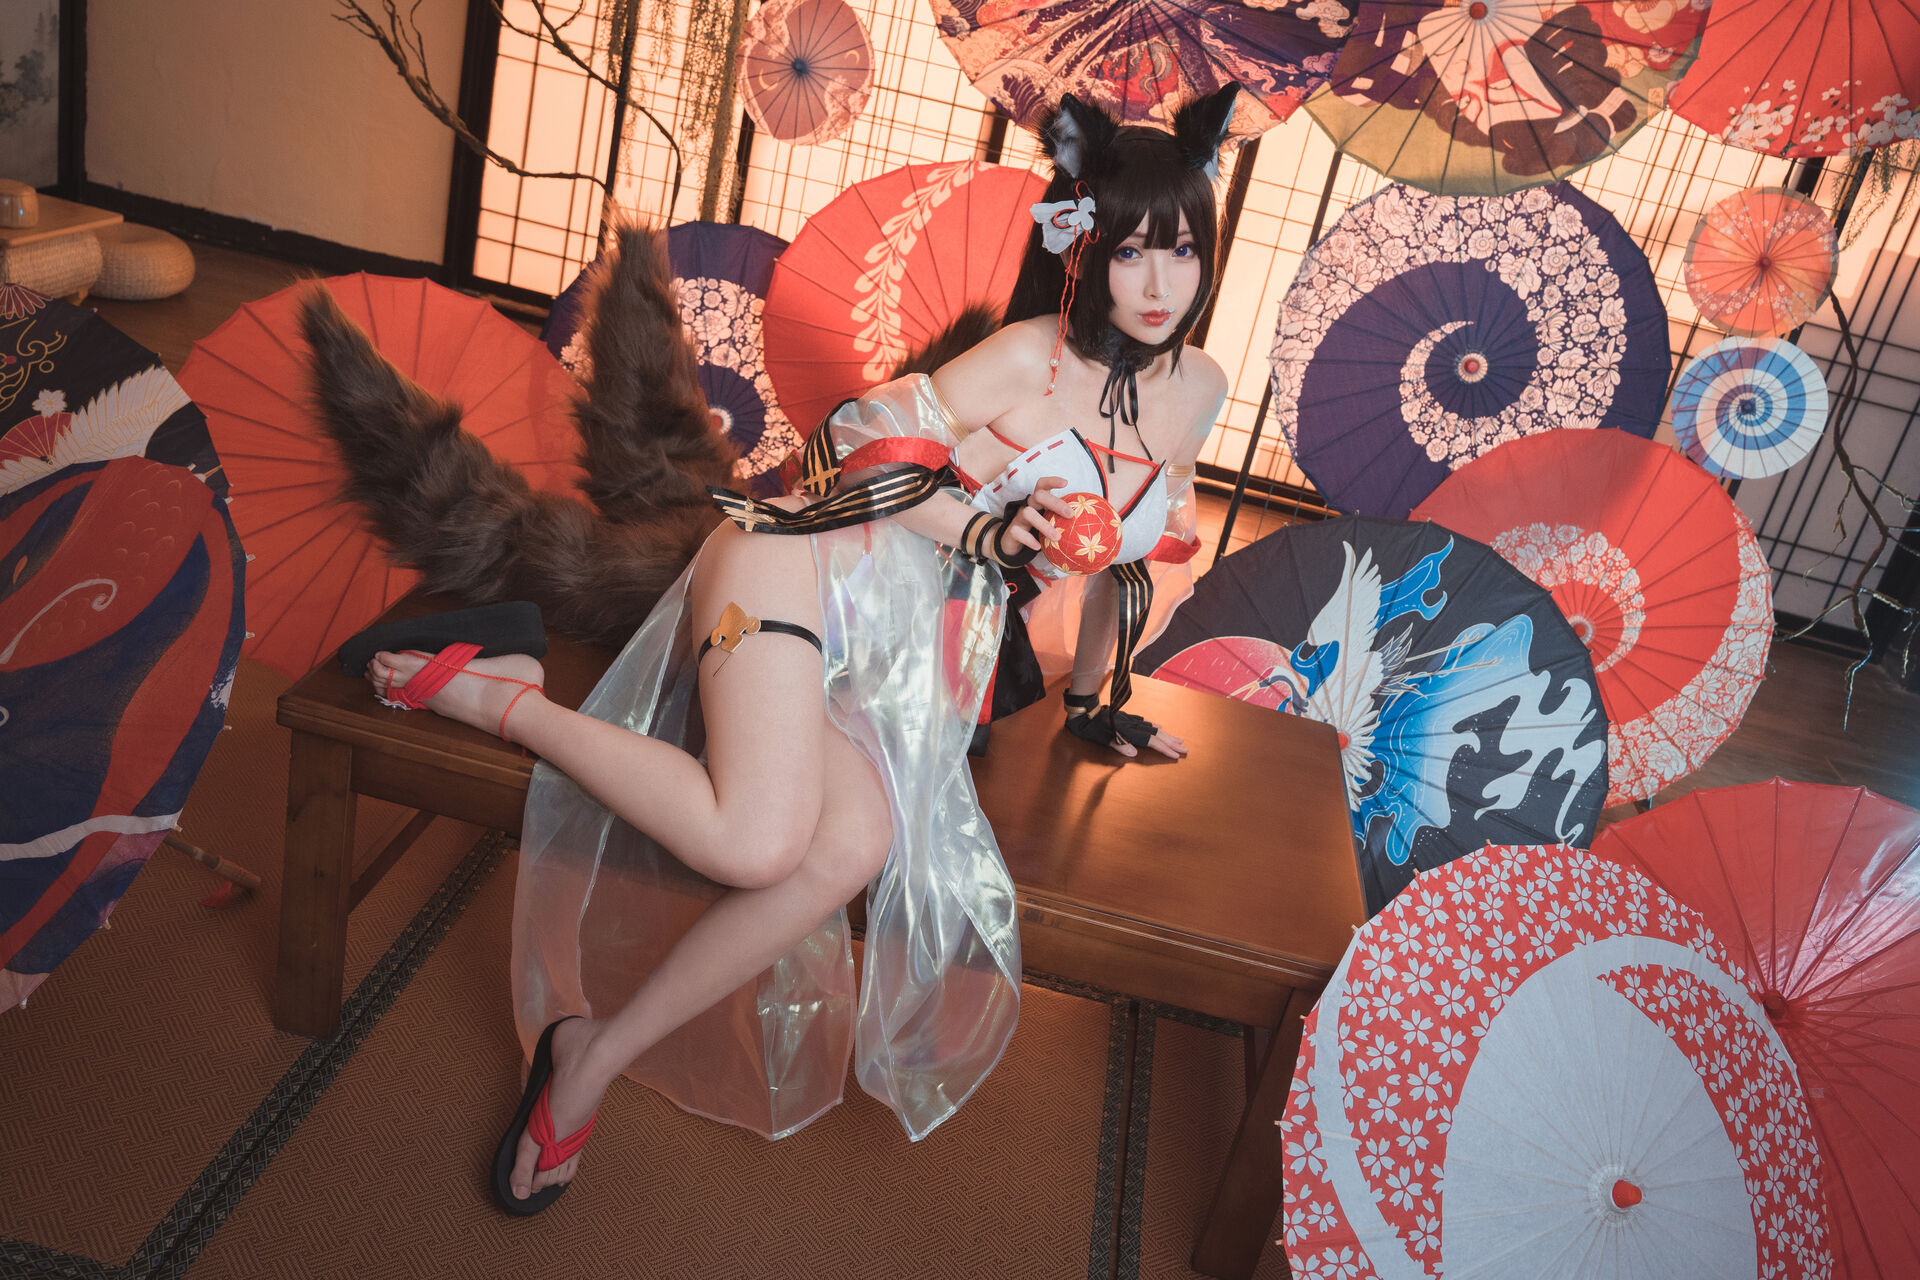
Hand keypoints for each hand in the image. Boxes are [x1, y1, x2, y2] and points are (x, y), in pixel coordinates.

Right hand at [997, 475, 1073, 556]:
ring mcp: (1018, 518)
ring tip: (1057, 537)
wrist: (1012, 543)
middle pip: (1037, 496)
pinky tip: (1038, 547)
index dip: (1052, 481)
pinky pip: (1018, 532)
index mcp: (1037, 502)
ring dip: (1044, 525)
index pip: (1042, 485)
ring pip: (1028, 513)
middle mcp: (1027, 506)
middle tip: (1070, 514)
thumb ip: (1062, 520)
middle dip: (1054, 503)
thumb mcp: (1048, 522)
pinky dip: (1029, 539)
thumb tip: (1088, 521)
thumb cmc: (1035, 530)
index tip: (1066, 483)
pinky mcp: (1012, 531)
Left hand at [1064, 696, 1188, 760]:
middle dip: (1171, 742)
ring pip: (1153, 728)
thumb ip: (1118, 745)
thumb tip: (1134, 753)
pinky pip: (1145, 723)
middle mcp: (1132, 725)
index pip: (1151, 741)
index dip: (1164, 749)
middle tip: (1185, 748)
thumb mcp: (1101, 738)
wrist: (1083, 710)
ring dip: (1166, 735)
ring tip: (1178, 740)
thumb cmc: (1090, 727)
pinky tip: (1159, 728)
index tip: (1176, 755)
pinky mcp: (1127, 718)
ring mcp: (1130, 720)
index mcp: (1128, 731)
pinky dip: (1154, 727)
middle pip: (1156, 734)